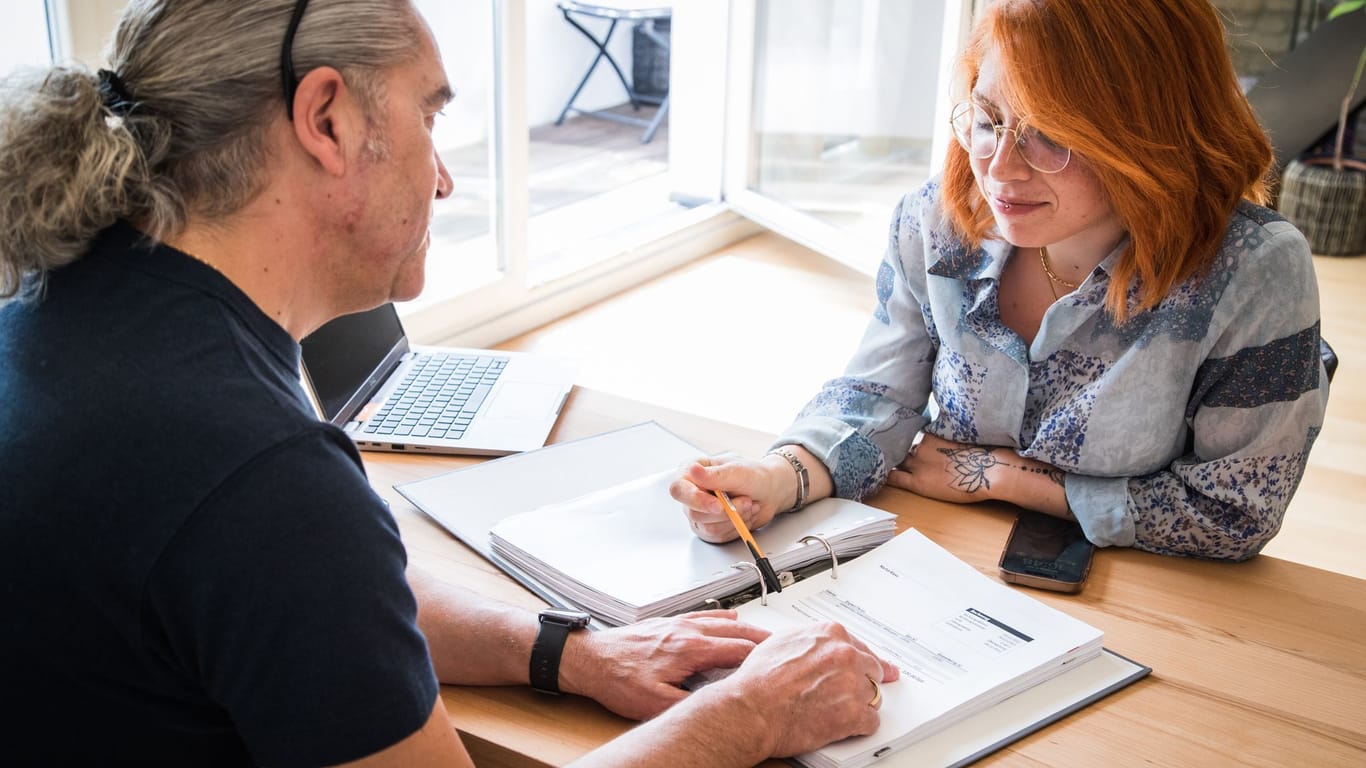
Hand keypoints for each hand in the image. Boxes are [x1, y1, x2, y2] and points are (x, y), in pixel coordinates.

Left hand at [559, 610, 770, 719]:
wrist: (590, 659)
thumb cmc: (617, 679)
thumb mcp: (654, 703)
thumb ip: (688, 705)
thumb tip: (713, 708)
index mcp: (690, 649)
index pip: (738, 650)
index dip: (762, 657)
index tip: (779, 662)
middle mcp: (686, 631)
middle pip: (735, 631)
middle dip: (761, 639)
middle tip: (782, 645)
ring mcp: (676, 625)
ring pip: (720, 621)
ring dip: (745, 627)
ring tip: (764, 634)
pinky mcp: (666, 623)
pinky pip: (702, 615)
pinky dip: (721, 617)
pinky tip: (728, 617)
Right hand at [668, 455, 791, 543]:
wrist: (769, 491)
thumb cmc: (754, 476)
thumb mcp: (738, 471)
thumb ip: (716, 475)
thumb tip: (693, 471)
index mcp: (692, 471)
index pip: (679, 489)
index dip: (696, 500)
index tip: (719, 505)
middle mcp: (692, 492)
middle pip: (694, 513)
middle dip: (726, 512)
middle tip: (746, 500)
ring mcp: (699, 511)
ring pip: (708, 527)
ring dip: (734, 519)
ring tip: (748, 505)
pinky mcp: (708, 527)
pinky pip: (717, 537)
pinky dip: (735, 528)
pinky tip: (744, 516)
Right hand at [718, 622, 900, 758]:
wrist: (752, 709)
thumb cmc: (759, 679)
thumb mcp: (782, 640)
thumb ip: (810, 640)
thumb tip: (818, 644)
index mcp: (830, 635)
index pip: (860, 646)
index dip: (861, 661)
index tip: (875, 666)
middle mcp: (845, 655)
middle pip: (872, 669)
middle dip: (862, 681)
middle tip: (849, 692)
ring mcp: (852, 685)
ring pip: (873, 696)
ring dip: (860, 704)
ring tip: (837, 710)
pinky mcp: (853, 715)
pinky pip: (871, 722)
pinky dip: (861, 726)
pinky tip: (847, 725)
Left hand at [887, 432, 1068, 511]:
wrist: (992, 470)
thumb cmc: (985, 454)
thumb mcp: (962, 436)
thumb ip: (946, 436)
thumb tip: (943, 435)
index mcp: (931, 434)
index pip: (909, 434)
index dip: (899, 437)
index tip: (888, 434)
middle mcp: (921, 446)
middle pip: (898, 447)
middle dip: (890, 449)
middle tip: (873, 447)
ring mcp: (919, 464)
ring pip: (895, 461)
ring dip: (886, 461)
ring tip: (867, 460)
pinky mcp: (919, 482)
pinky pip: (895, 479)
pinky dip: (884, 477)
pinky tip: (871, 476)